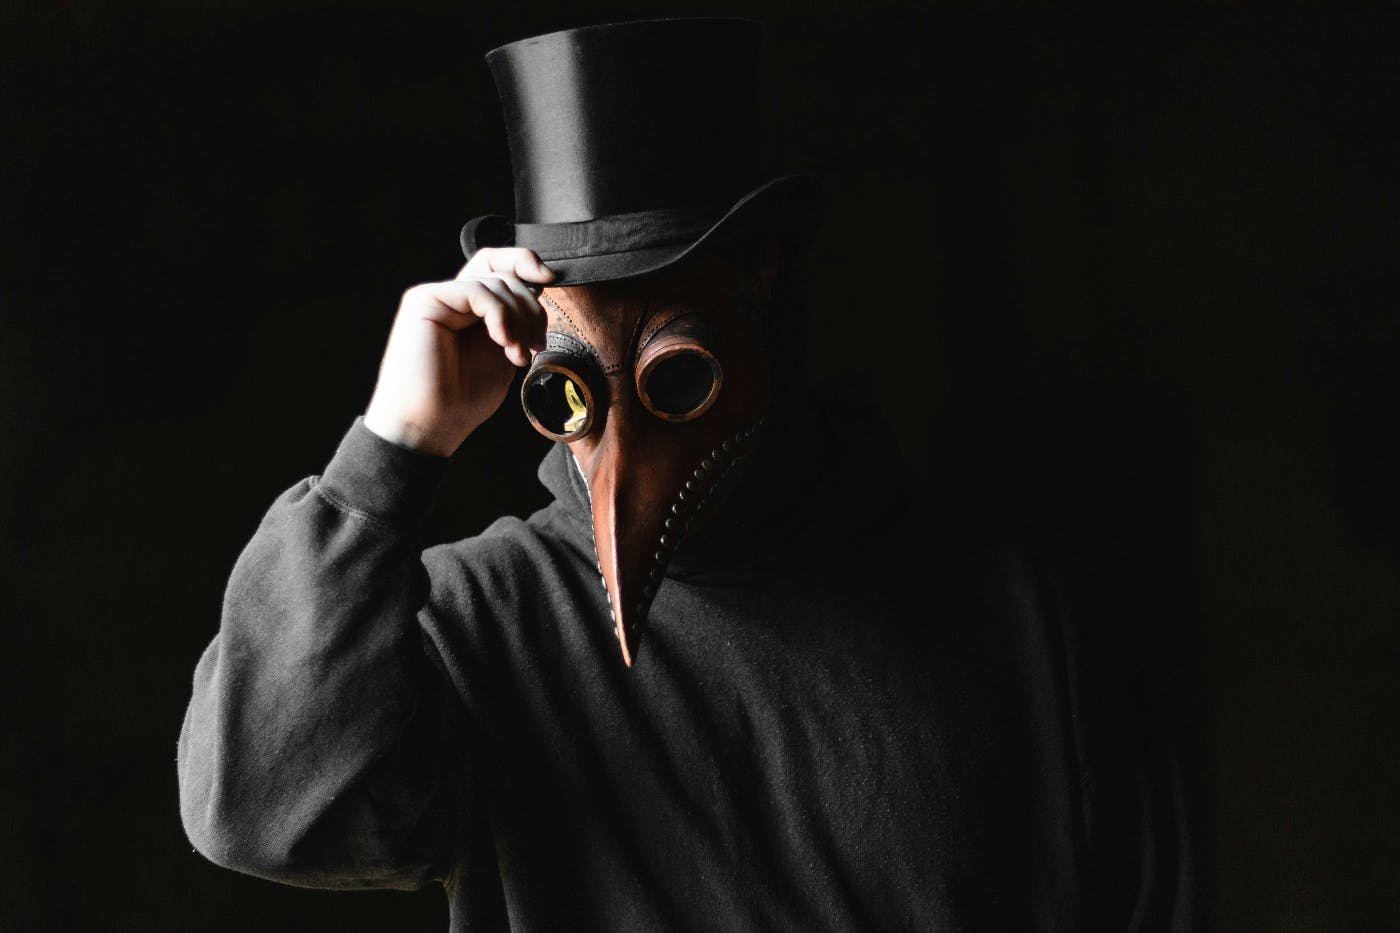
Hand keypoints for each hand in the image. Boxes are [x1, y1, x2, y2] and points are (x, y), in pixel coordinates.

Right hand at [363, 247, 554, 455]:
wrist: (430, 427)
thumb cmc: (461, 400)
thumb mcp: (504, 353)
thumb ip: (516, 320)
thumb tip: (537, 286)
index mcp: (468, 310)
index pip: (497, 266)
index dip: (525, 263)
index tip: (552, 279)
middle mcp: (451, 298)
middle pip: (502, 273)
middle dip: (531, 307)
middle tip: (535, 344)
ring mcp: (436, 297)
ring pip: (494, 282)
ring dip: (519, 318)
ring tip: (517, 355)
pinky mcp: (424, 301)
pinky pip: (477, 291)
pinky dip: (500, 315)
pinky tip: (503, 342)